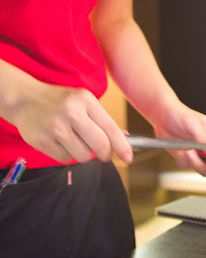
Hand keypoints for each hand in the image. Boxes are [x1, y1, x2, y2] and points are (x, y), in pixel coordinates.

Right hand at [12, 82, 132, 163]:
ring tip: (75, 141)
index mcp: (86, 100)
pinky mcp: (42, 141)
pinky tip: (61, 142)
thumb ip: (103, 119)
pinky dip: (67, 155)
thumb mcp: (83, 101)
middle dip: (106, 154)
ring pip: (83, 156)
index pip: (110, 128)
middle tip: (104, 155)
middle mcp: (71, 113)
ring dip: (84, 154)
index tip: (129, 157)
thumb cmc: (60, 101)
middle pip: (100, 145)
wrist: (24, 98)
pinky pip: (65, 159)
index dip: (122, 146)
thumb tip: (125, 138)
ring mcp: (56, 128)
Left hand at [153, 100, 205, 176]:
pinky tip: (180, 151)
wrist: (163, 117)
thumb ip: (205, 140)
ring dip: (197, 164)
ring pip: (204, 169)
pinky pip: (188, 167)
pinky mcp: (187, 158)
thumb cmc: (181, 115)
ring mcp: (199, 154)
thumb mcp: (194, 125)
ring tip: (188, 152)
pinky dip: (184, 161)